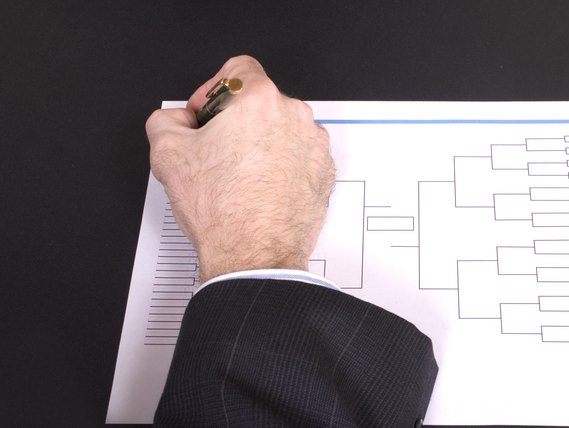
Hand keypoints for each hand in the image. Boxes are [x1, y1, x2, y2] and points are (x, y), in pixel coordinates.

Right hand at [145, 55, 334, 281]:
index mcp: (259, 100)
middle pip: (260, 102)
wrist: (255, 257)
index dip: (213, 90)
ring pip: (280, 130)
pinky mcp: (324, 173)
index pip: (238, 69)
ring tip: (238, 176)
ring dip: (260, 143)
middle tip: (216, 151)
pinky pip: (298, 156)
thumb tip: (177, 120)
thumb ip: (166, 120)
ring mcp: (314, 146)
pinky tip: (259, 189)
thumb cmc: (222, 209)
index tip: (206, 116)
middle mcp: (295, 116)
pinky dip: (280, 165)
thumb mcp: (167, 154)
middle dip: (235, 120)